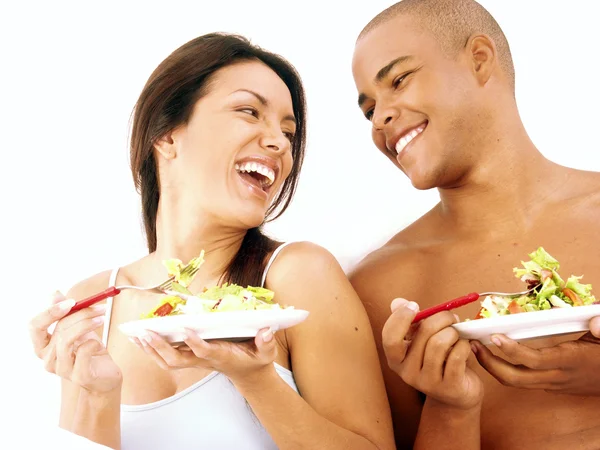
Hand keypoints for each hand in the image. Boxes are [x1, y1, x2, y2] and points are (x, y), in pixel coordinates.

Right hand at [29, 291, 121, 392]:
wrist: (106, 374)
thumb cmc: (89, 350)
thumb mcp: (78, 327)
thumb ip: (67, 312)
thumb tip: (55, 293)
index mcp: (44, 345)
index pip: (35, 326)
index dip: (50, 312)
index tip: (71, 301)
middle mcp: (48, 358)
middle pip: (58, 330)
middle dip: (80, 314)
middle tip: (99, 307)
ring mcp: (62, 369)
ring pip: (67, 340)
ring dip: (87, 325)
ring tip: (102, 319)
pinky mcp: (79, 376)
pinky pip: (83, 352)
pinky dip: (93, 343)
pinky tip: (100, 344)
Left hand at [132, 327, 277, 383]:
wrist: (248, 373)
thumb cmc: (255, 359)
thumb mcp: (266, 352)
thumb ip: (266, 342)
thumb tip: (266, 331)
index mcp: (221, 356)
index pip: (205, 352)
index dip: (194, 343)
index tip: (185, 329)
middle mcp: (204, 360)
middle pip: (177, 359)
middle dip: (161, 348)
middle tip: (146, 333)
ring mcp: (195, 361)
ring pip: (168, 360)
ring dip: (152, 349)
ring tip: (137, 334)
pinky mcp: (191, 358)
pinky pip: (167, 357)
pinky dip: (152, 348)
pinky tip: (140, 338)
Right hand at [382, 299, 482, 409]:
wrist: (457, 394)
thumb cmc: (438, 360)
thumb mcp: (421, 341)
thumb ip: (410, 322)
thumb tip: (397, 302)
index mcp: (396, 359)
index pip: (390, 338)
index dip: (400, 318)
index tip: (414, 305)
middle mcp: (407, 373)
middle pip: (422, 333)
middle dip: (441, 317)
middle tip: (451, 316)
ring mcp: (428, 382)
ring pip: (440, 343)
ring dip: (453, 332)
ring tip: (457, 334)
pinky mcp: (449, 387)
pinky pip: (457, 355)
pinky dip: (464, 345)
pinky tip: (465, 346)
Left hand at [472, 326, 599, 395]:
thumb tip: (594, 321)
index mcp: (568, 360)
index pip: (533, 360)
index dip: (512, 350)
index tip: (494, 336)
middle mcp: (556, 376)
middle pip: (515, 378)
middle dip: (490, 364)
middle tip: (472, 345)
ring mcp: (552, 384)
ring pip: (516, 382)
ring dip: (493, 367)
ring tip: (477, 348)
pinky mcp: (550, 385)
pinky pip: (522, 381)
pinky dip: (505, 369)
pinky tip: (495, 354)